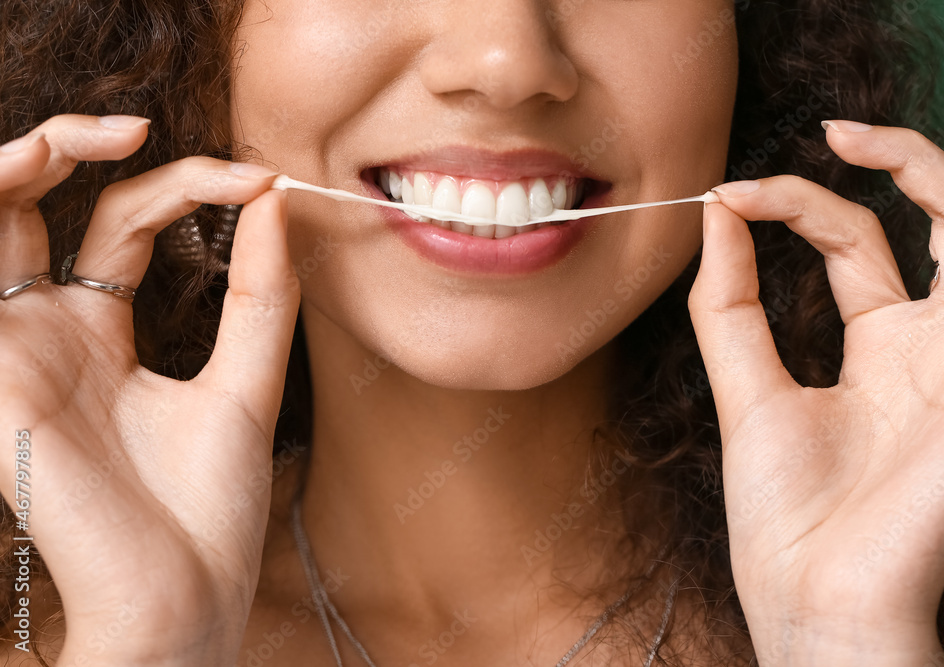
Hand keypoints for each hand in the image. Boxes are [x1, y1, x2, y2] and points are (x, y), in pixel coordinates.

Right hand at [0, 115, 299, 664]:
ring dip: (15, 163)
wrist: (185, 598)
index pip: (121, 221)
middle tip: (137, 126)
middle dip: (68, 144)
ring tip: (91, 136)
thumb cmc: (207, 510)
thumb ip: (260, 296)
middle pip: (26, 204)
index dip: (183, 185)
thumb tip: (277, 201)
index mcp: (99, 332)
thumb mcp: (246, 383)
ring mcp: (15, 354)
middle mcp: (46, 334)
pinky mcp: (0, 380)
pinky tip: (27, 179)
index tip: (262, 180)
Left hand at [688, 120, 943, 664]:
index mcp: (879, 347)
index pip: (853, 241)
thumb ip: (730, 303)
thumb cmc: (785, 516)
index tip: (729, 194)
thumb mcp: (746, 390)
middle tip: (834, 129)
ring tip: (907, 132)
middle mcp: (935, 345)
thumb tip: (715, 214)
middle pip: (935, 222)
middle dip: (894, 163)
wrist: (815, 598)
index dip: (796, 204)